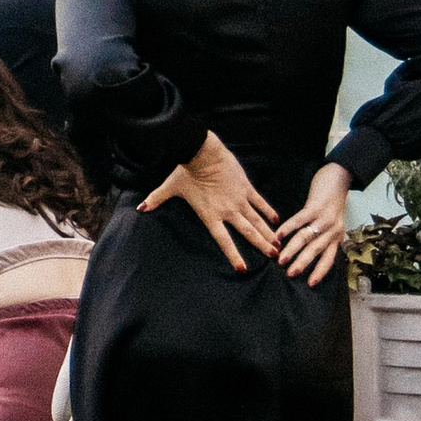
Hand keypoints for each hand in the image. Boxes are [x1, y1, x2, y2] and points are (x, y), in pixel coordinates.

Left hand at [138, 134, 278, 272]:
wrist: (202, 152)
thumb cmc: (185, 171)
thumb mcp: (170, 188)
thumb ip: (156, 200)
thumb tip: (141, 209)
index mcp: (210, 215)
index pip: (224, 240)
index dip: (234, 255)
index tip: (243, 268)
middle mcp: (227, 210)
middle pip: (248, 232)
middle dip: (261, 246)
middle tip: (274, 258)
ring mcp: (239, 199)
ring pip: (257, 220)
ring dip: (269, 233)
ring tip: (278, 245)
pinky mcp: (246, 187)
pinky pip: (260, 202)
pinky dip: (268, 211)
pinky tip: (277, 220)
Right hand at [274, 161, 351, 285]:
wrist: (339, 179)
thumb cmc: (332, 202)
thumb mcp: (333, 223)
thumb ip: (324, 238)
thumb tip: (308, 253)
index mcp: (336, 237)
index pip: (329, 259)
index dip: (320, 272)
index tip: (309, 284)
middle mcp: (332, 230)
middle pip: (316, 250)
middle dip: (302, 264)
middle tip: (290, 273)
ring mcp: (324, 218)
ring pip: (306, 237)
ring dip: (292, 249)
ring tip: (280, 258)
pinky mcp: (315, 206)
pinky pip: (299, 220)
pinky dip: (288, 228)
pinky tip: (278, 235)